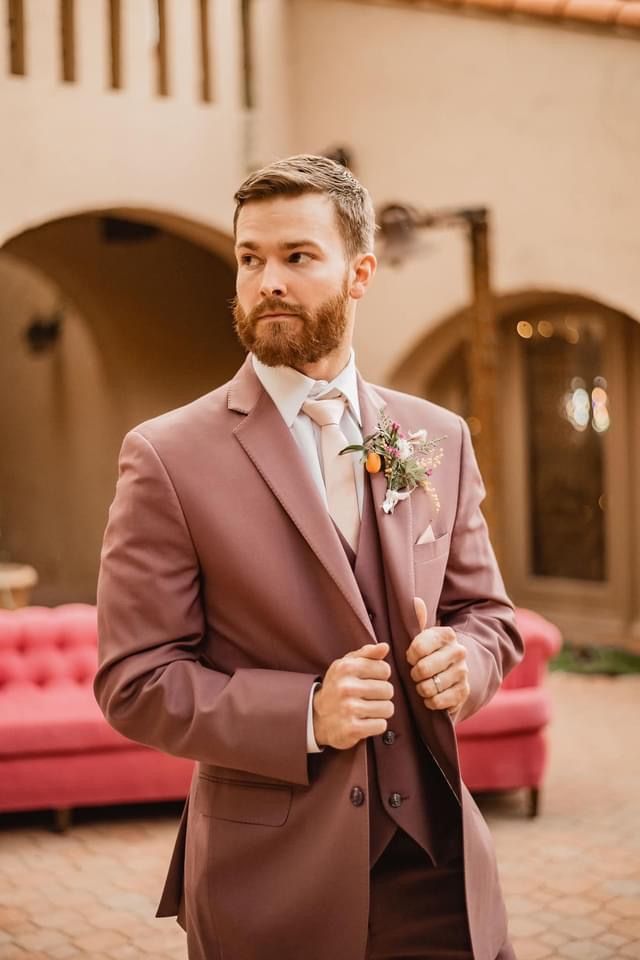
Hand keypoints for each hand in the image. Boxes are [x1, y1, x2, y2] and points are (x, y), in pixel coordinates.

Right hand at [313, 643, 393, 749]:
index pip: (384, 669)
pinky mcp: (352, 729)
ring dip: (380, 711)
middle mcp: (346, 687)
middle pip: (388, 690)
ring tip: (367, 709)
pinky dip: (376, 725)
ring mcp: (348, 709)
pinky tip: (364, 721)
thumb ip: (367, 653)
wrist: (316, 716)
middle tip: (367, 697)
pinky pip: (381, 725)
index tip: (369, 681)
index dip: (380, 677)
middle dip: (381, 695)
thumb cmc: (338, 686)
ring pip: (388, 708)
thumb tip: (385, 646)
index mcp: (346, 667)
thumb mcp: (347, 665)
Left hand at [406, 598, 468, 717]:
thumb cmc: (430, 652)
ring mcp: (463, 672)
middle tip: (415, 674)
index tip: (410, 657)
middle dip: (414, 674)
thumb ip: (417, 620)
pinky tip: (430, 696)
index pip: (418, 647)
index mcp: (446, 634)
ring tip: (422, 684)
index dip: (409, 656)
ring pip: (430, 686)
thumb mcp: (422, 636)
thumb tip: (415, 600)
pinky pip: (438, 701)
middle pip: (423, 669)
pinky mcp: (464, 692)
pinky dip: (430, 701)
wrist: (454, 672)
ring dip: (421, 688)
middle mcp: (458, 651)